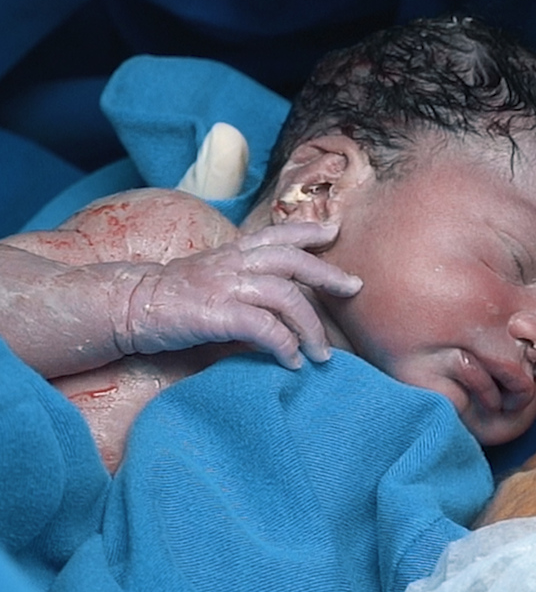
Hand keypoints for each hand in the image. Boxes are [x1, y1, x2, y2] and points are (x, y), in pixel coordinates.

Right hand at [113, 220, 361, 368]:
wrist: (124, 306)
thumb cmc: (169, 300)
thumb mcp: (211, 283)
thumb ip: (244, 287)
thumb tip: (280, 312)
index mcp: (231, 253)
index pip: (275, 234)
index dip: (306, 230)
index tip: (333, 229)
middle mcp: (232, 263)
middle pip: (292, 260)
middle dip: (327, 273)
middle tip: (354, 287)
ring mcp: (225, 286)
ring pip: (286, 296)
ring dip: (310, 327)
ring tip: (323, 354)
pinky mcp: (217, 313)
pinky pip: (265, 327)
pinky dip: (285, 345)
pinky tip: (293, 362)